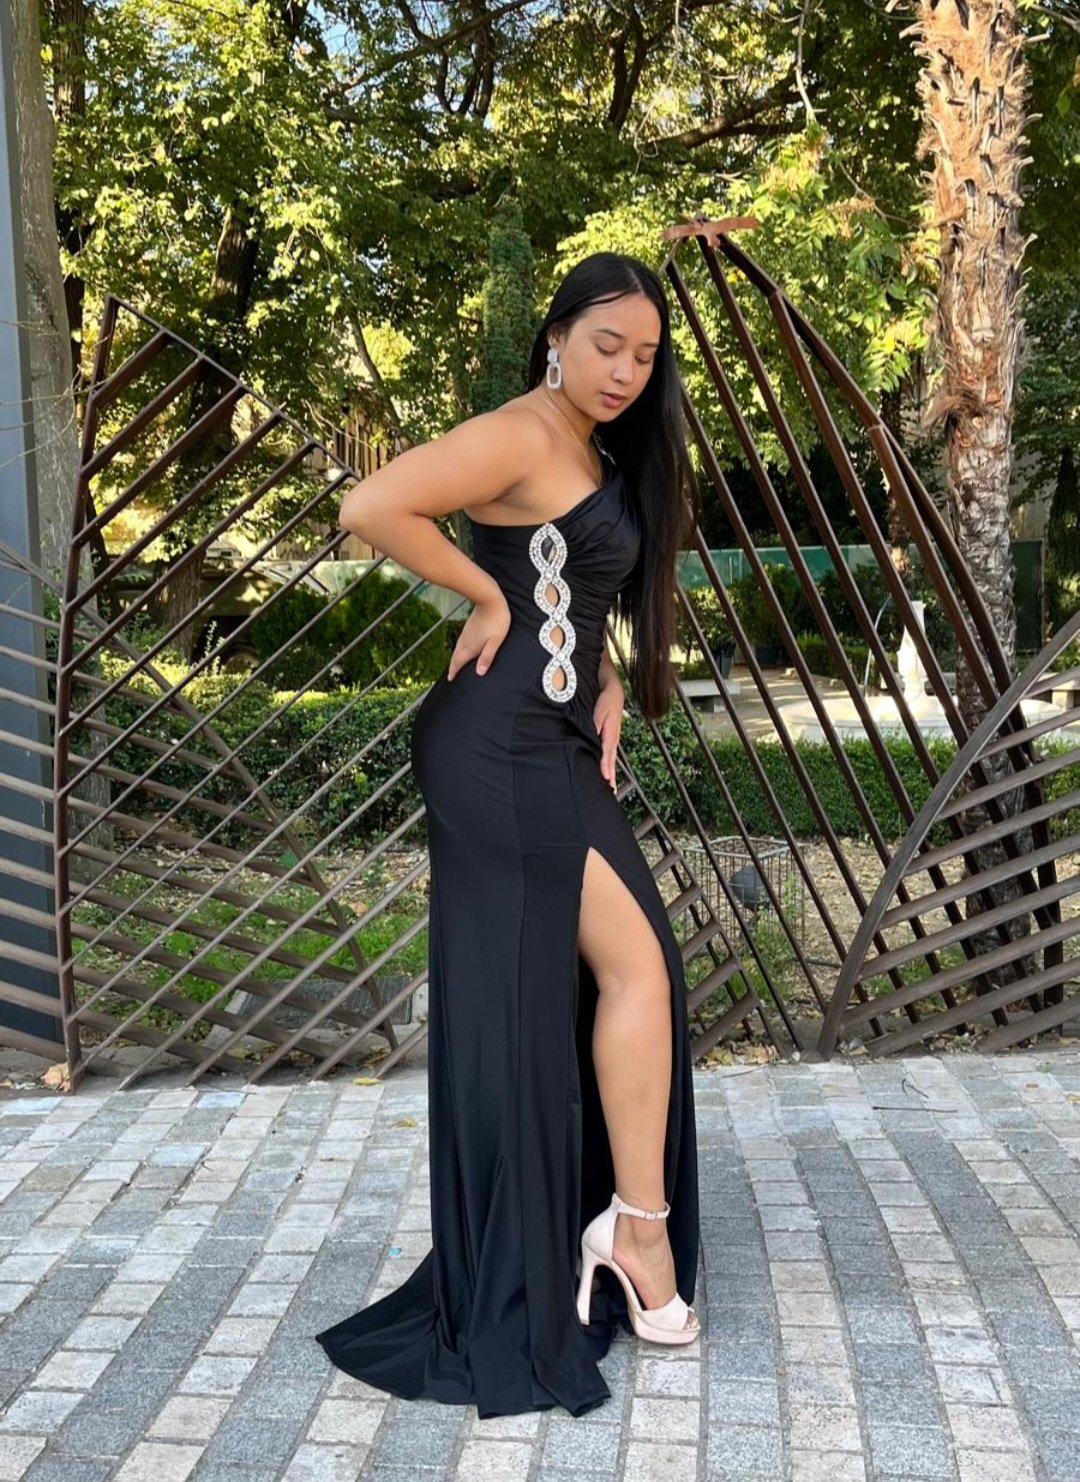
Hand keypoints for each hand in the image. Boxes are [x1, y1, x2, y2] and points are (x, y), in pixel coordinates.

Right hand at [447, 593, 510, 680]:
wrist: (490, 599)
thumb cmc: (497, 620)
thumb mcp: (495, 641)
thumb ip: (488, 656)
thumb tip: (480, 672)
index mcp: (472, 646)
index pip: (459, 662)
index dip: (454, 671)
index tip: (450, 678)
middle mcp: (466, 640)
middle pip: (456, 656)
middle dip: (453, 665)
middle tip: (450, 674)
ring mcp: (467, 632)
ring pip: (457, 648)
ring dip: (455, 656)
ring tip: (455, 662)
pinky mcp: (469, 626)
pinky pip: (461, 640)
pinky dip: (459, 647)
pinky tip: (463, 646)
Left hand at [594, 676, 623, 792]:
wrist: (613, 688)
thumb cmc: (607, 698)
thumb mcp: (601, 709)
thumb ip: (596, 724)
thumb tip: (593, 737)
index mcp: (610, 733)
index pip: (607, 754)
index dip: (605, 768)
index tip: (606, 780)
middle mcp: (612, 738)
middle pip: (610, 761)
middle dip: (610, 776)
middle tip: (611, 793)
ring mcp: (612, 738)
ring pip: (610, 759)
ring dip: (610, 773)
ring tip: (611, 788)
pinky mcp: (610, 737)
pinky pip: (609, 754)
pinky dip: (608, 765)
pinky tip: (606, 772)